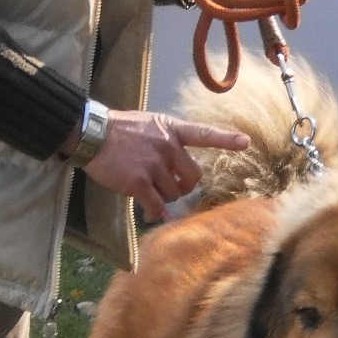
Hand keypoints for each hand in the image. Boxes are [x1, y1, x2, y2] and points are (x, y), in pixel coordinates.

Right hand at [81, 110, 248, 221]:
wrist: (91, 133)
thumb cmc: (119, 130)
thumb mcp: (149, 124)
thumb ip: (167, 141)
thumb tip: (177, 170)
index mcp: (171, 130)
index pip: (203, 134)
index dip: (225, 139)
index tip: (246, 143)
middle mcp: (166, 146)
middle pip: (193, 177)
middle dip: (185, 187)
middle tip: (171, 188)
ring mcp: (153, 164)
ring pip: (174, 193)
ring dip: (164, 198)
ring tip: (150, 194)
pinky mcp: (138, 182)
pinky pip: (156, 205)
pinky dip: (153, 212)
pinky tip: (148, 213)